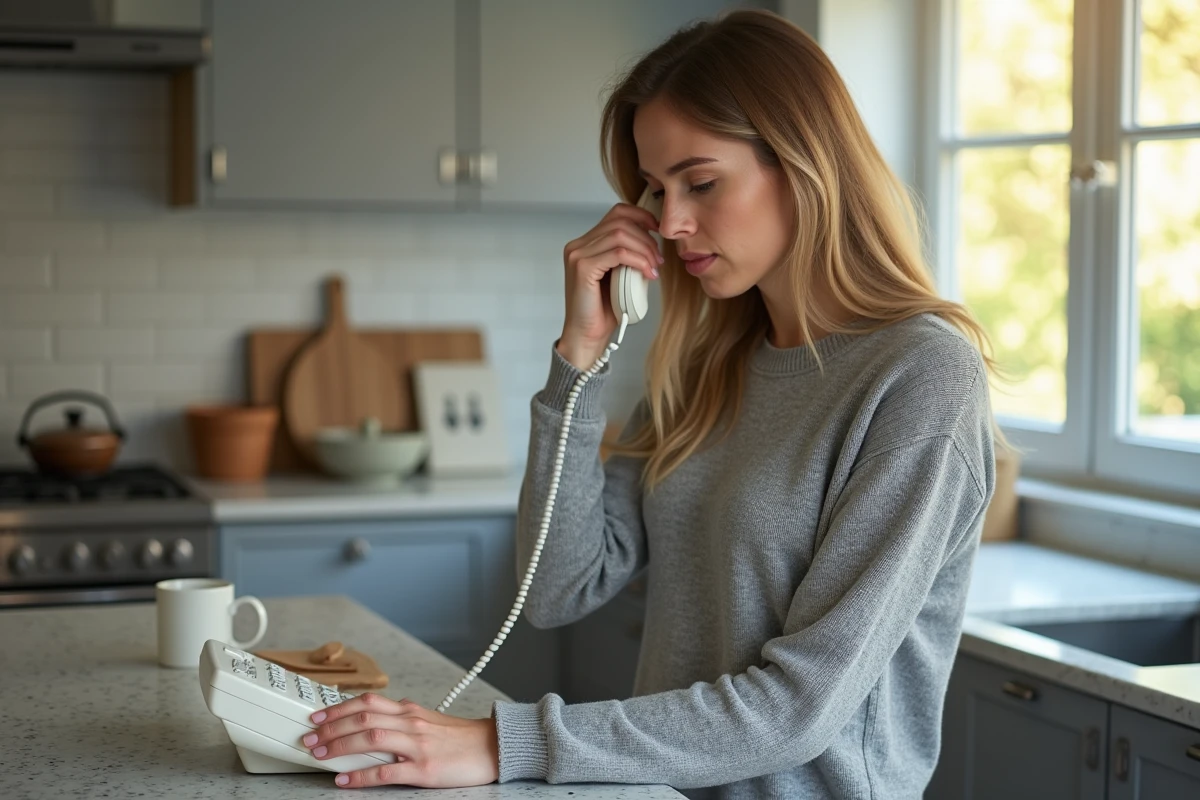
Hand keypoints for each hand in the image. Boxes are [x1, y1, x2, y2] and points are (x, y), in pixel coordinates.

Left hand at [301, 692, 498, 788]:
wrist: (492, 748)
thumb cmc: (461, 738)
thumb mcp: (429, 721)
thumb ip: (403, 719)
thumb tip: (376, 719)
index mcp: (410, 710)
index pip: (367, 702)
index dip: (338, 708)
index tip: (317, 716)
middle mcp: (410, 722)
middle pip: (363, 716)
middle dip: (330, 726)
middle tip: (309, 737)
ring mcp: (416, 745)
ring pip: (370, 737)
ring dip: (339, 745)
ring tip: (319, 753)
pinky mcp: (423, 769)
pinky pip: (385, 771)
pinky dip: (360, 775)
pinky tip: (344, 779)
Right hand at [559, 198, 661, 367]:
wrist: (588, 336)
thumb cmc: (604, 310)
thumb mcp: (621, 276)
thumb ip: (630, 255)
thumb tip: (655, 240)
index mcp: (586, 244)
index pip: (616, 213)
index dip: (641, 216)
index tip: (659, 232)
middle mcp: (578, 245)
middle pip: (620, 221)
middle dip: (647, 238)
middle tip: (659, 259)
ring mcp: (578, 255)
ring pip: (620, 235)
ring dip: (644, 250)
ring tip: (654, 268)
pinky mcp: (582, 268)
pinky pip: (617, 253)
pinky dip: (638, 260)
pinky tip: (648, 273)